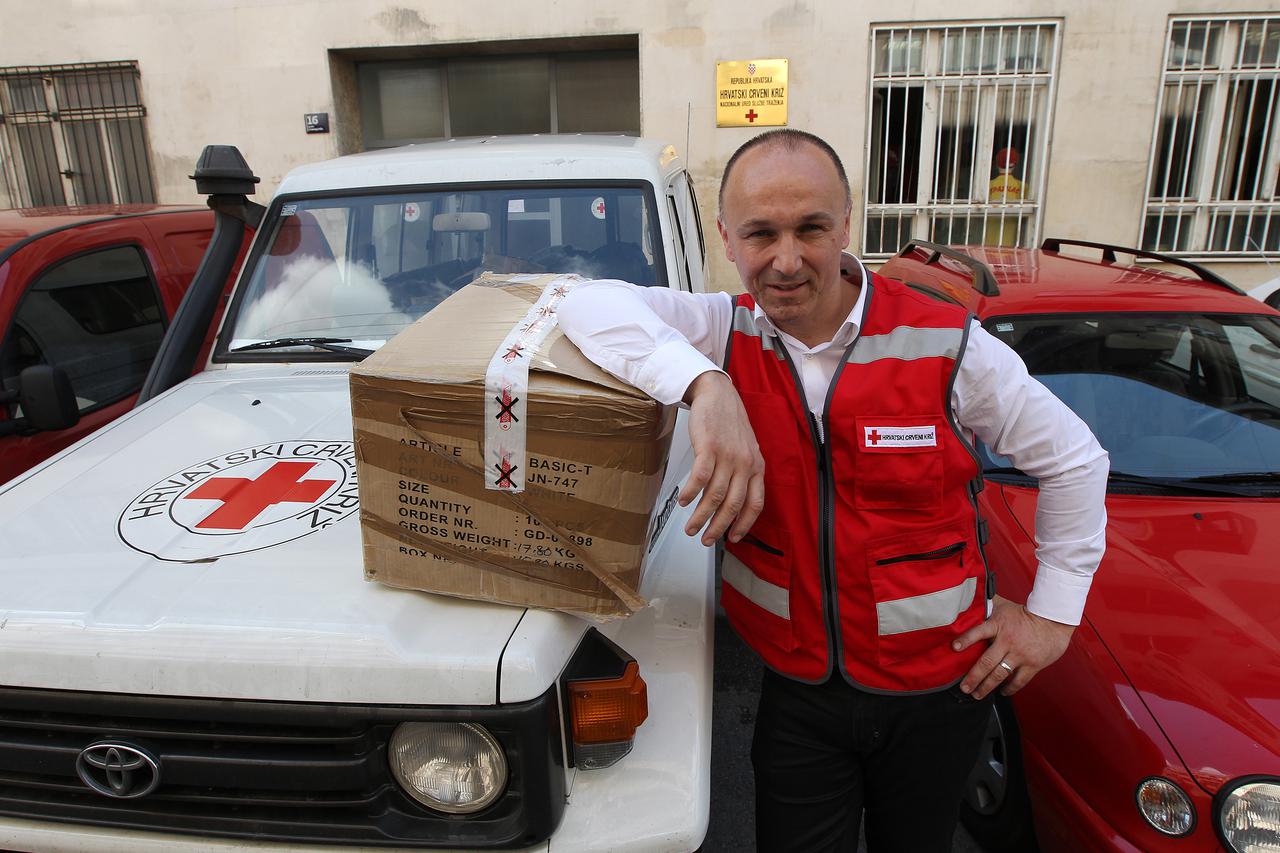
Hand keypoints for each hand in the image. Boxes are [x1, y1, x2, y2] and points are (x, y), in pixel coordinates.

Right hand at [680, 371, 765, 545]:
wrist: (717, 394)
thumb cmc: (729, 422)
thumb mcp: (746, 449)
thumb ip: (744, 473)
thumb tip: (733, 500)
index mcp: (756, 466)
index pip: (755, 504)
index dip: (744, 524)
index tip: (733, 538)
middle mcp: (744, 464)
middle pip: (733, 505)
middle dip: (718, 527)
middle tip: (706, 539)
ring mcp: (727, 456)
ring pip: (714, 496)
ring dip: (700, 516)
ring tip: (690, 526)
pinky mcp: (709, 448)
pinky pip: (699, 478)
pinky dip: (690, 494)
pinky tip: (682, 501)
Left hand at [953, 595, 1074, 699]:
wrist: (1053, 620)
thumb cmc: (1025, 613)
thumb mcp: (1004, 606)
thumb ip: (988, 606)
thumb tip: (970, 599)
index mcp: (998, 625)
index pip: (979, 631)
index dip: (966, 639)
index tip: (955, 648)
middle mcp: (1008, 641)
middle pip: (987, 662)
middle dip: (973, 676)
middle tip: (964, 687)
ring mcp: (1020, 654)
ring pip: (1000, 674)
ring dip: (987, 686)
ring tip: (977, 694)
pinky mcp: (1032, 664)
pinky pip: (1019, 680)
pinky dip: (1010, 688)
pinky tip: (1002, 692)